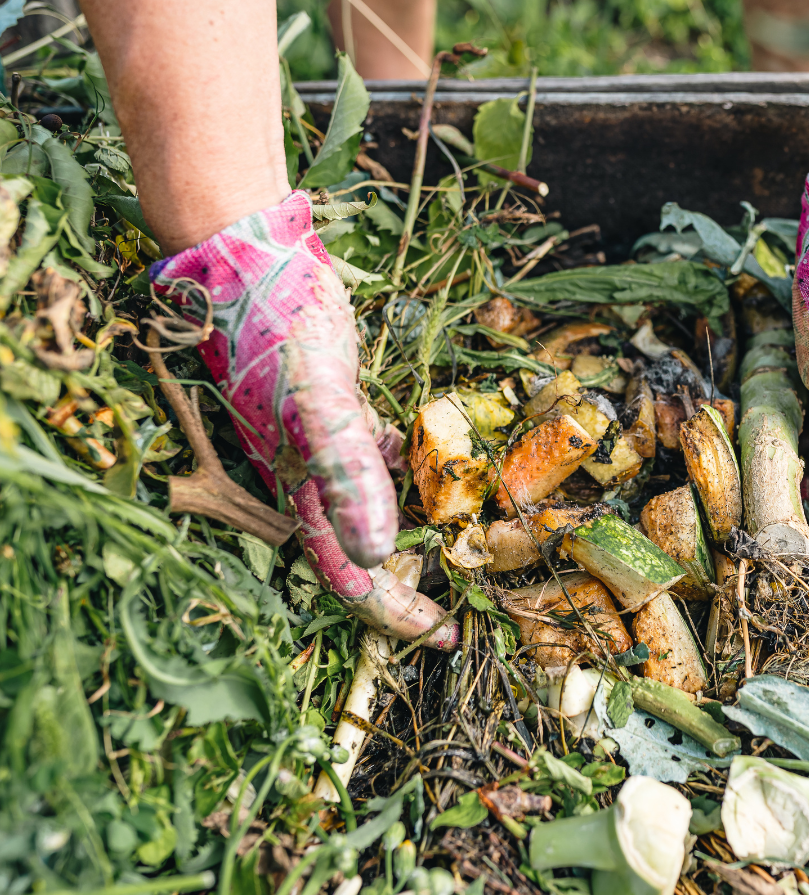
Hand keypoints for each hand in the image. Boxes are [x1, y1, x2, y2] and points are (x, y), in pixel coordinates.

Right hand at [152, 191, 457, 647]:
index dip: (396, 614)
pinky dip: (409, 468)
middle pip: (363, 553)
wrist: (250, 266)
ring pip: (375, 508)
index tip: (447, 637)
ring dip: (415, 531)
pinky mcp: (340, 407)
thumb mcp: (316, 404)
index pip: (350, 575)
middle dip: (409, 586)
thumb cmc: (275, 334)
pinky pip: (378, 454)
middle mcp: (313, 478)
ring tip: (462, 546)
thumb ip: (346, 472)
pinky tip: (435, 465)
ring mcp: (327, 443)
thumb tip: (379, 553)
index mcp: (302, 491)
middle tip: (462, 606)